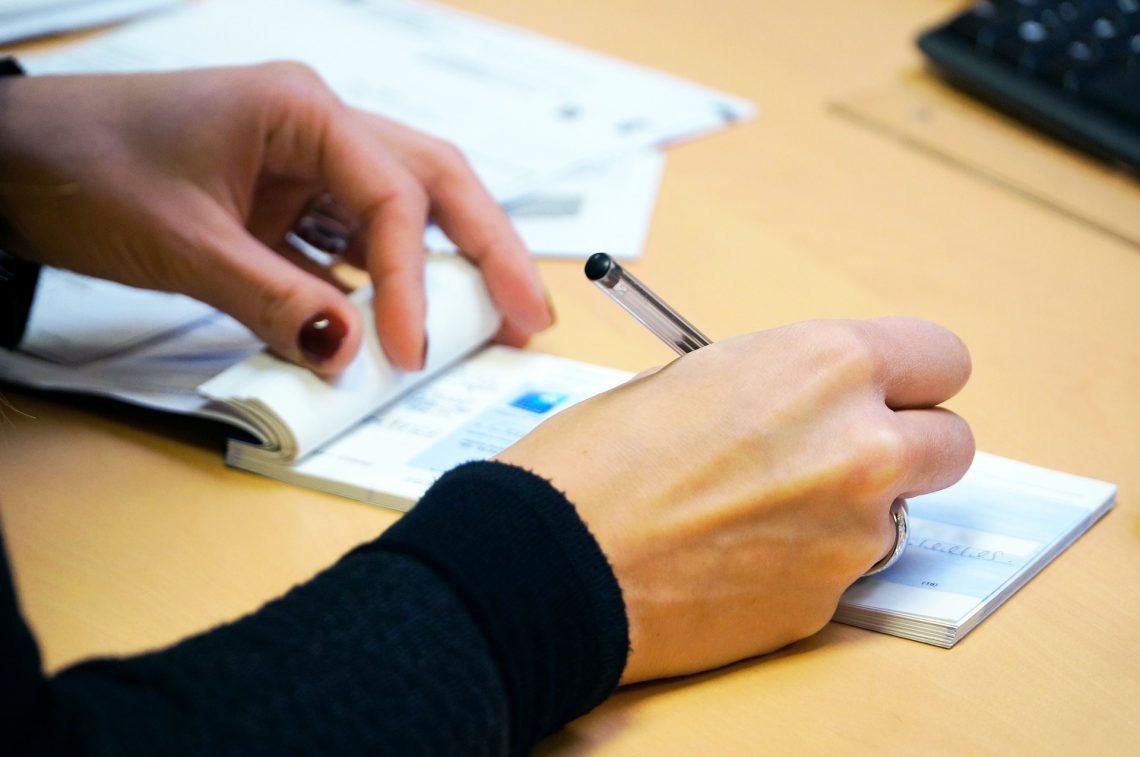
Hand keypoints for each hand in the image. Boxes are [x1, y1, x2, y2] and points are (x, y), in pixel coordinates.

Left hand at [0, 63, 551, 374]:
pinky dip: (385, 283)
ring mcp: (306, 163)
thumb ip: (272, 300)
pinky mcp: (288, 201)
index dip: (412, 280)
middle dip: (489, 249)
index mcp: (301, 109)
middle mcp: (319, 127)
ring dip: (451, 266)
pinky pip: (355, 242)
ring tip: (497, 320)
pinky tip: (406, 321)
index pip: (391, 198)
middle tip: (533, 315)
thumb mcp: (182, 243)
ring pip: (405, 212)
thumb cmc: (84, 169)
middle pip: (435, 184)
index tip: (412, 351)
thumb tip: (350, 357)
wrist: (15, 163)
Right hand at [496, 317, 973, 682]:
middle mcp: (861, 447)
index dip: (911, 377)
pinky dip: (805, 563)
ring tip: (754, 513)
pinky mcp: (824, 604)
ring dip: (848, 510)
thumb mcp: (696, 377)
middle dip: (907, 446)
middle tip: (844, 455)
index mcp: (825, 366)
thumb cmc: (597, 460)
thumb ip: (783, 384)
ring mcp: (851, 535)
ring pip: (894, 515)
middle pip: (951, 443)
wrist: (551, 561)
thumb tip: (813, 405)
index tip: (890, 394)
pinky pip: (841, 572)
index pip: (939, 358)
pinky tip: (735, 557)